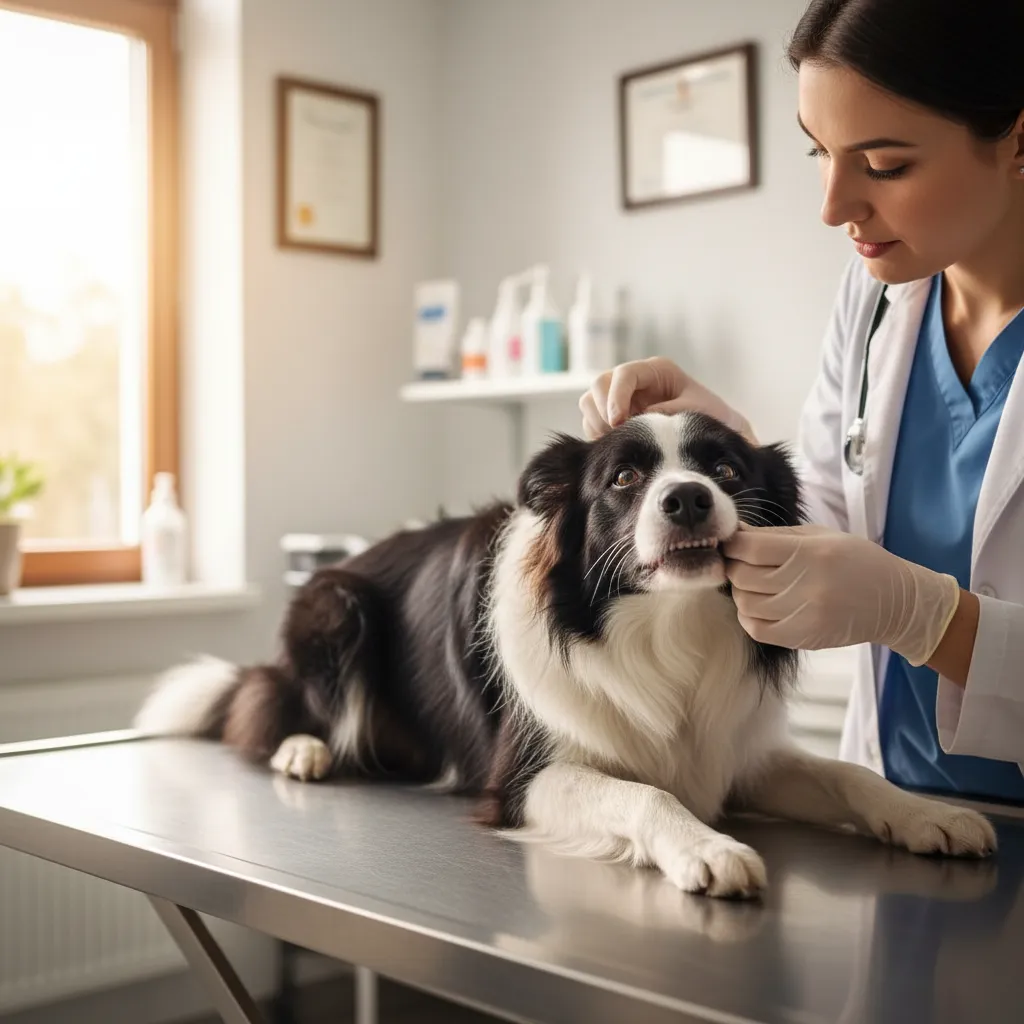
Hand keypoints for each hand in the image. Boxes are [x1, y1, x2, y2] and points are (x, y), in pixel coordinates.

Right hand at [578, 357, 755, 441]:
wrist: (713, 430)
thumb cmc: (709, 416)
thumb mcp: (696, 411)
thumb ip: (669, 412)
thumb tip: (637, 418)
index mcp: (656, 370)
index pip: (624, 373)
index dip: (616, 396)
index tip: (619, 422)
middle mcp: (634, 380)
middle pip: (600, 384)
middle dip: (602, 409)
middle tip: (615, 433)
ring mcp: (622, 397)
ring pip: (590, 401)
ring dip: (597, 422)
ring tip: (615, 440)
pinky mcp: (614, 415)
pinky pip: (592, 421)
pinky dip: (597, 433)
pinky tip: (614, 446)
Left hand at [723, 524, 961, 665]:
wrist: (893, 602)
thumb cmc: (855, 560)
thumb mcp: (820, 536)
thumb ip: (775, 535)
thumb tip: (735, 532)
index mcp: (811, 553)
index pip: (750, 549)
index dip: (733, 544)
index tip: (731, 543)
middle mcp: (806, 585)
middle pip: (743, 576)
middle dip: (734, 566)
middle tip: (741, 563)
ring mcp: (803, 615)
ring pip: (745, 603)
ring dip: (741, 591)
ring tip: (754, 584)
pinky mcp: (802, 638)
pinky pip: (756, 629)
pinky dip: (748, 616)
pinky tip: (759, 605)